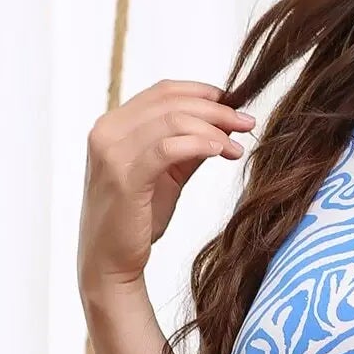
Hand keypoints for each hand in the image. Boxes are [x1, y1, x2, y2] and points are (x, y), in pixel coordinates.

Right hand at [77, 78, 255, 293]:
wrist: (110, 262)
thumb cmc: (137, 219)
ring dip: (213, 128)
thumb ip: (186, 148)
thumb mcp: (166, 175)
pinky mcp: (124, 177)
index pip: (163, 91)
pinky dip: (199, 144)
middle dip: (216, 110)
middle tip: (246, 124)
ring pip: (172, 120)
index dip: (203, 92)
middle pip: (171, 102)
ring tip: (237, 146)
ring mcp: (111, 153)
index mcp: (113, 125)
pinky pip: (167, 148)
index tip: (234, 104)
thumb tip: (222, 126)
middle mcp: (106, 132)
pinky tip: (220, 152)